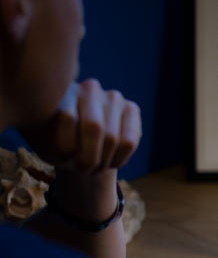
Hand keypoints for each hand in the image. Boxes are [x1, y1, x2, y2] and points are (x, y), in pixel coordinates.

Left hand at [22, 79, 140, 172]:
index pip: (66, 116)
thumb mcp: (46, 146)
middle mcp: (89, 88)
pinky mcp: (132, 108)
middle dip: (88, 158)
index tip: (62, 158)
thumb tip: (69, 124)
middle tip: (81, 169)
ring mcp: (113, 97)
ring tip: (94, 166)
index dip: (64, 148)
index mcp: (61, 92)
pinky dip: (118, 159)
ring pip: (112, 138)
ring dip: (102, 162)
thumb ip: (51, 141)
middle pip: (94, 127)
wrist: (77, 142)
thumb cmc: (56, 143)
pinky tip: (110, 161)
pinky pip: (129, 142)